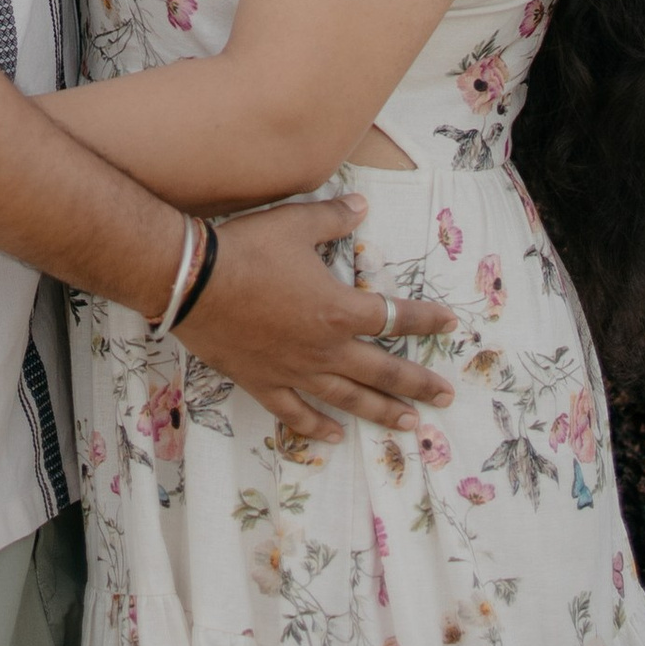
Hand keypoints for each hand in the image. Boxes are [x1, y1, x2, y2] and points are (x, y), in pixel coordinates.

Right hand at [181, 194, 454, 442]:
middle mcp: (325, 349)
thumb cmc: (248, 248)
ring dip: (382, 412)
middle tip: (447, 397)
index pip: (393, 317)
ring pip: (348, 399)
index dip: (425, 320)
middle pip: (382, 371)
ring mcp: (296, 372)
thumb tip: (362, 208)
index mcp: (338, 310)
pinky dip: (317, 427)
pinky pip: (297, 413)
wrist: (194, 281)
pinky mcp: (265, 383)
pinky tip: (334, 437)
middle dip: (419, 384)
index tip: (450, 324)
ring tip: (410, 426)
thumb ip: (334, 218)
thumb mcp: (295, 223)